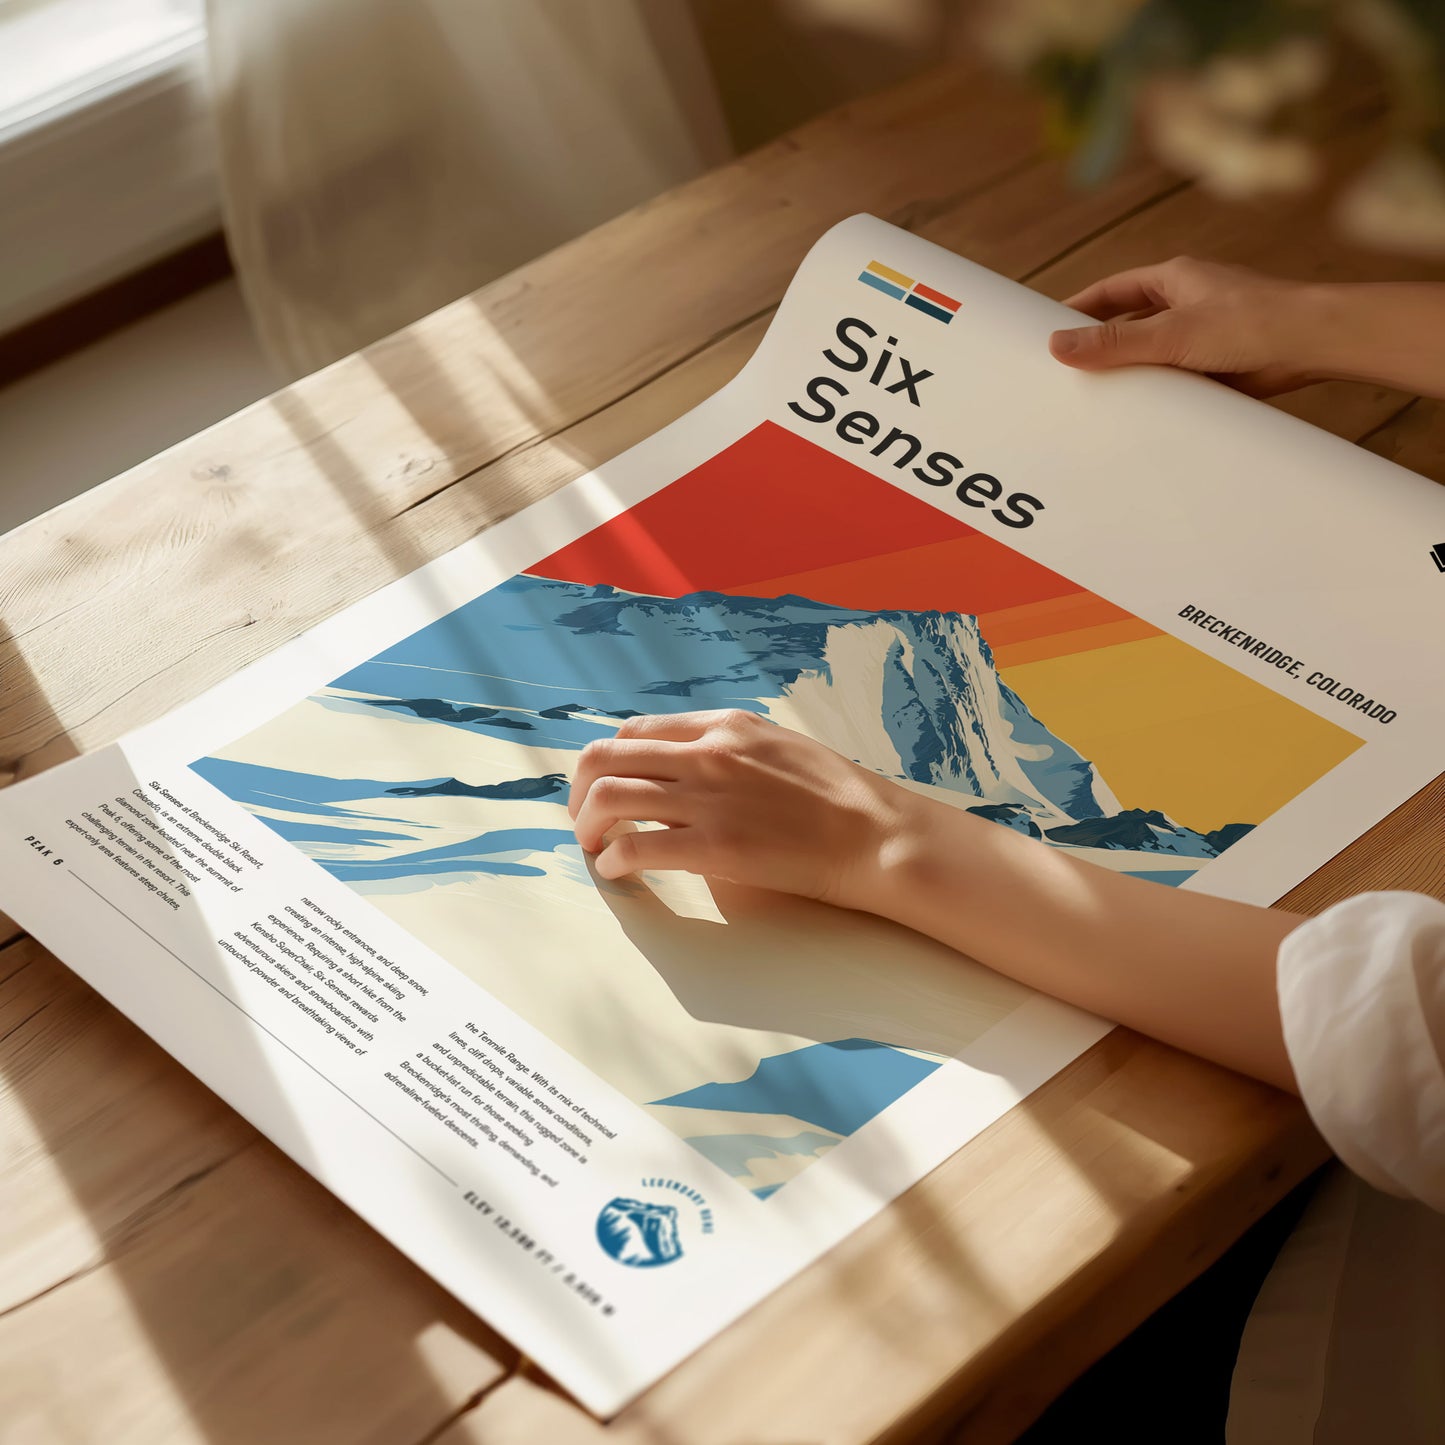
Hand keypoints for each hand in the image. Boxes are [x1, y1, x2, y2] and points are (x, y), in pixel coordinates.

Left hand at [567, 709, 916, 906]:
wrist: (875, 834)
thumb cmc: (836, 797)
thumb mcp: (776, 747)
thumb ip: (727, 751)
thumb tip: (685, 772)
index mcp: (722, 726)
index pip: (635, 731)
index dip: (609, 761)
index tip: (606, 788)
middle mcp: (706, 753)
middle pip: (605, 756)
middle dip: (580, 791)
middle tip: (585, 820)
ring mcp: (707, 798)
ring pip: (608, 796)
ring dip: (587, 825)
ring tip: (595, 848)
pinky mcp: (713, 846)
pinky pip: (635, 846)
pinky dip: (613, 860)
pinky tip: (618, 872)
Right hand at [1049, 256, 1317, 396]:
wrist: (1314, 344)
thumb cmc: (1252, 322)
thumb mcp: (1170, 333)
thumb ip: (1114, 342)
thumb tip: (1057, 345)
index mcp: (1175, 279)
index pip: (1112, 291)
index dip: (1079, 309)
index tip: (1049, 329)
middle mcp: (1188, 303)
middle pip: (1130, 323)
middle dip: (1101, 346)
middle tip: (1067, 370)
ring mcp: (1204, 335)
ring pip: (1153, 354)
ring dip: (1132, 373)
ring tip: (1097, 399)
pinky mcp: (1219, 365)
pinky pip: (1177, 379)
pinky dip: (1160, 393)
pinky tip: (1142, 413)